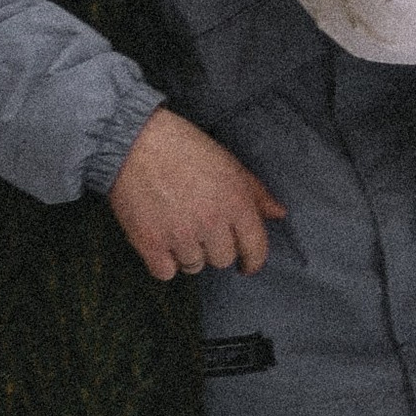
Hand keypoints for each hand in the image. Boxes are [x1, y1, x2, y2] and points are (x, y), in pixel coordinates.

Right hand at [107, 107, 285, 280]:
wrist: (136, 143)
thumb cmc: (185, 149)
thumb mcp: (229, 164)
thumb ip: (256, 193)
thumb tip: (279, 214)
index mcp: (236, 202)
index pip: (256, 248)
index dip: (253, 261)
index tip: (247, 265)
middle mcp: (212, 223)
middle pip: (223, 260)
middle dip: (215, 248)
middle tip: (201, 228)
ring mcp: (181, 236)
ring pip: (194, 266)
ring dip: (189, 253)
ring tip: (178, 228)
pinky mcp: (151, 244)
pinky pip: (167, 272)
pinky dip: (164, 262)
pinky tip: (162, 241)